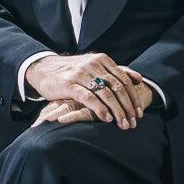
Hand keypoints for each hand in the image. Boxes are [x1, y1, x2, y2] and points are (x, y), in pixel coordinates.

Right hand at [24, 53, 146, 129]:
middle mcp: (93, 65)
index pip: (124, 79)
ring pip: (105, 93)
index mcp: (102, 60)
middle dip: (128, 107)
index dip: (133, 97)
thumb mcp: (94, 66)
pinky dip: (100, 109)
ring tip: (122, 124)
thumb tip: (139, 79)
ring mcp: (81, 74)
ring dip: (117, 111)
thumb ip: (115, 72)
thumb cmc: (72, 70)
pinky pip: (89, 98)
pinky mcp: (69, 84)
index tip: (139, 113)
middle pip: (117, 87)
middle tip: (133, 122)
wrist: (44, 67)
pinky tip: (106, 119)